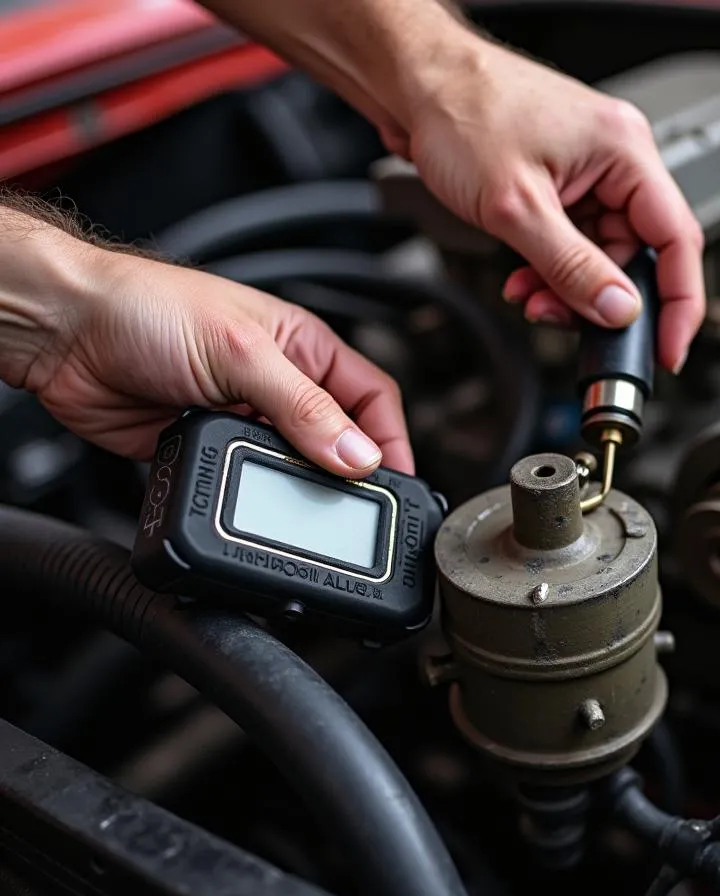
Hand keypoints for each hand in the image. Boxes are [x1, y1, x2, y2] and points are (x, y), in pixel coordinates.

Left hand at [3, 224, 411, 476]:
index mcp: (303, 347)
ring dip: (300, 486)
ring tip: (305, 504)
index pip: (372, 396)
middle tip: (355, 504)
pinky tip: (253, 499)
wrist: (61, 334)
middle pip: (338, 439)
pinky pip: (246, 481)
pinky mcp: (207, 448)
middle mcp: (279, 384)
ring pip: (294, 466)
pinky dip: (253, 496)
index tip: (397, 481)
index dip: (391, 439)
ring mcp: (244, 419)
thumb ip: (302, 408)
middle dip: (350, 472)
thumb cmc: (143, 307)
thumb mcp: (240, 352)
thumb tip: (356, 454)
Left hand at [404, 38, 705, 372]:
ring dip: (565, 288)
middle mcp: (613, 161)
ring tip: (528, 295)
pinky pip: (571, 245)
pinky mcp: (558, 187)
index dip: (680, 302)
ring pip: (598, 257)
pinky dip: (549, 271)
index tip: (668, 347)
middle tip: (560, 318)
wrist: (414, 85)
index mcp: (624, 151)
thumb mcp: (517, 207)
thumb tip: (617, 310)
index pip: (676, 240)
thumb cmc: (461, 111)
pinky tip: (522, 278)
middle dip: (597, 298)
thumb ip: (572, 267)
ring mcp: (586, 174)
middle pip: (634, 255)